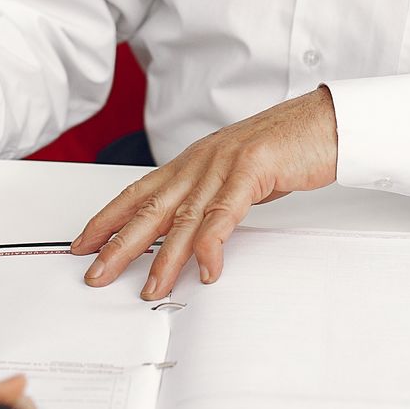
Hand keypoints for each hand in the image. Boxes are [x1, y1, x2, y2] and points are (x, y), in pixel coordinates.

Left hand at [69, 87, 339, 299]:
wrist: (326, 120)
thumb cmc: (287, 147)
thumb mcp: (238, 175)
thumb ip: (213, 200)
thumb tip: (194, 235)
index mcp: (193, 162)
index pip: (139, 193)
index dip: (108, 219)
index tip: (83, 244)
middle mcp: (201, 161)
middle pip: (150, 208)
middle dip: (118, 244)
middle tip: (95, 274)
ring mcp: (225, 163)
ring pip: (184, 216)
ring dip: (164, 257)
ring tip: (151, 288)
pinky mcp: (254, 169)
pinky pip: (226, 212)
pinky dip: (212, 243)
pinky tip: (206, 268)